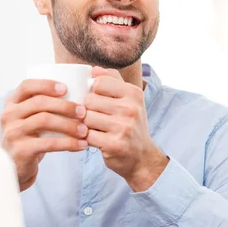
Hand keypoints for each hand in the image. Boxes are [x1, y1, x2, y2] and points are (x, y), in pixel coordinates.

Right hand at [1, 79, 87, 190]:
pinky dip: (68, 143)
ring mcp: (13, 132)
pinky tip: (81, 145)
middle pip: (39, 103)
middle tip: (83, 112)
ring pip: (45, 121)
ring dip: (69, 125)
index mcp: (11, 103)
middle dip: (65, 106)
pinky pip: (49, 143)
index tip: (65, 88)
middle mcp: (9, 115)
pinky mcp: (21, 150)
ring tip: (84, 130)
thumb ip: (42, 107)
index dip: (46, 84)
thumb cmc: (29, 138)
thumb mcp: (28, 119)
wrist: (16, 167)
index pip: (27, 86)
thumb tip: (79, 95)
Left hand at [84, 67, 168, 191]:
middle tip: (96, 118)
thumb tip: (94, 69)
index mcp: (133, 93)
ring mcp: (123, 127)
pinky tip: (95, 139)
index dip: (93, 91)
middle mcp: (131, 108)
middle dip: (88, 110)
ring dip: (86, 124)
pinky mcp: (114, 144)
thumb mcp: (129, 99)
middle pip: (89, 100)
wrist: (141, 156)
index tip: (98, 101)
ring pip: (86, 117)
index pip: (99, 82)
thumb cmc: (130, 125)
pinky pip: (87, 135)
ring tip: (96, 129)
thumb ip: (112, 81)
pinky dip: (87, 138)